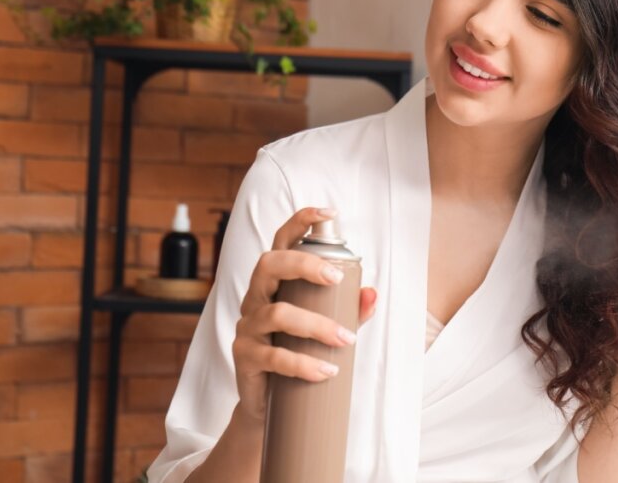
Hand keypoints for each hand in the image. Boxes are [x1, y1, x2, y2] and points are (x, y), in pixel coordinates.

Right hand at [231, 207, 378, 422]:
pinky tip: (327, 371)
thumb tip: (372, 294)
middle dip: (303, 264)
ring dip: (316, 325)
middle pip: (269, 265)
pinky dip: (304, 363)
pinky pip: (273, 356)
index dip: (300, 221)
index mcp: (274, 283)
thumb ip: (350, 310)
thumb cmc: (299, 352)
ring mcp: (247, 327)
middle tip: (337, 278)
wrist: (269, 405)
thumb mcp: (328, 326)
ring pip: (277, 314)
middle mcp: (256, 298)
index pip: (281, 243)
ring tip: (346, 340)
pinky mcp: (245, 358)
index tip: (329, 212)